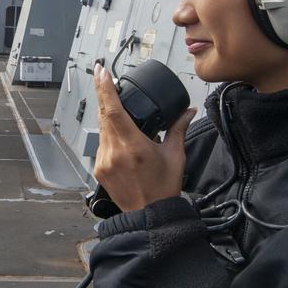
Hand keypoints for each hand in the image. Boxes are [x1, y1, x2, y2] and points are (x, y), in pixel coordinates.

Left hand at [92, 62, 196, 211]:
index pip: (113, 110)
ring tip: (119, 109)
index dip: (105, 88)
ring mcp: (103, 161)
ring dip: (107, 116)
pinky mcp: (99, 169)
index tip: (102, 71)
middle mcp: (114, 152)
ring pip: (101, 129)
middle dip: (104, 95)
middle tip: (105, 77)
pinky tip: (120, 137)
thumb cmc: (164, 188)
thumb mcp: (175, 155)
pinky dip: (109, 135)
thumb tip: (188, 111)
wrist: (150, 216)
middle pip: (103, 115)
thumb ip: (178, 129)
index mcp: (133, 146)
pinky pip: (101, 144)